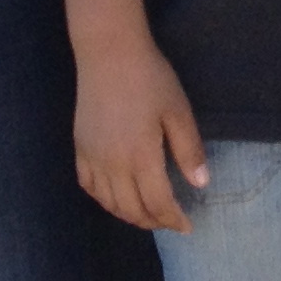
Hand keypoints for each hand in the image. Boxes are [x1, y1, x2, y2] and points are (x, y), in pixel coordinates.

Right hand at [75, 35, 206, 230]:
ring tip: (148, 214)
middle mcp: (113, 165)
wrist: (110, 54)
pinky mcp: (80, 148)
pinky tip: (116, 198)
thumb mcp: (178, 112)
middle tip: (170, 222)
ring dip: (129, 215)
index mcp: (141, 157)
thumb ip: (189, 151)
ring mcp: (92, 158)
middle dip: (153, 222)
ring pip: (109, 203)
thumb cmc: (151, 79)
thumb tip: (200, 185)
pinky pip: (89, 186)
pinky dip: (104, 200)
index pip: (157, 203)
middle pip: (131, 209)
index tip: (187, 226)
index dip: (173, 219)